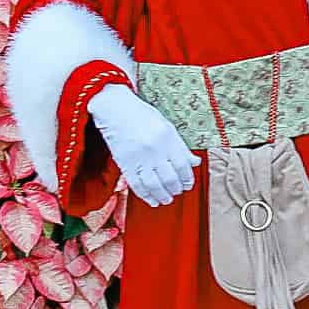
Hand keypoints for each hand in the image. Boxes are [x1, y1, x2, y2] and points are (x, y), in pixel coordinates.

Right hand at [87, 83, 198, 206]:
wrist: (114, 109)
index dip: (187, 179)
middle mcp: (154, 148)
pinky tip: (151, 199)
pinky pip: (137, 184)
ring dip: (163, 196)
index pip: (183, 166)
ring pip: (154, 185)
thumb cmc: (141, 115)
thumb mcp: (166, 126)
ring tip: (166, 198)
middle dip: (176, 189)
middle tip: (177, 191)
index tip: (187, 184)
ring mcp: (138, 157)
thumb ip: (180, 146)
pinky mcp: (124, 163)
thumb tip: (194, 162)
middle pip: (170, 178)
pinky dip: (146, 195)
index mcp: (167, 137)